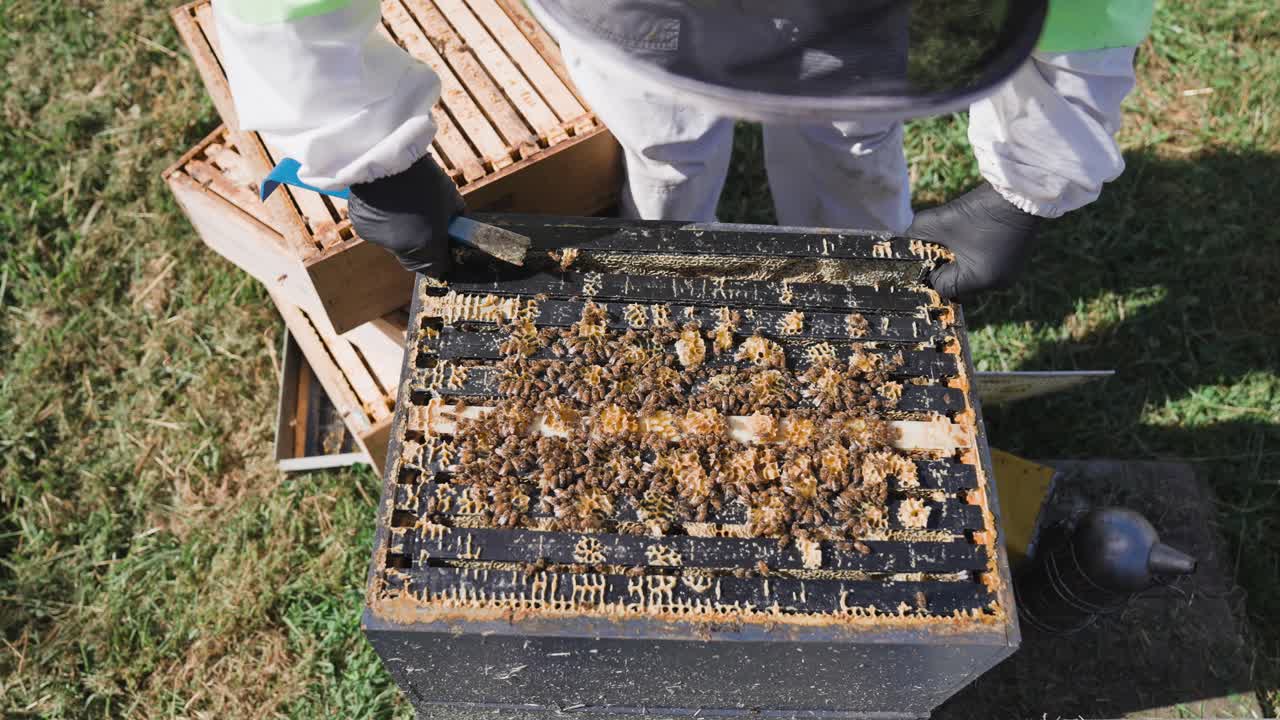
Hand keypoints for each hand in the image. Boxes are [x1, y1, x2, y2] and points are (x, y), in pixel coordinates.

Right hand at [348, 155, 463, 276]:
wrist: (385, 154)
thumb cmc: (422, 175)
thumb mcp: (450, 197)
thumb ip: (456, 218)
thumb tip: (458, 226)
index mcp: (426, 245)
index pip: (437, 268)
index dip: (442, 257)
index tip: (445, 246)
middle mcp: (400, 248)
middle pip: (414, 259)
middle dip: (423, 245)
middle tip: (426, 222)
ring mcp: (378, 238)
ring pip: (394, 245)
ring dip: (402, 233)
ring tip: (405, 206)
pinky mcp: (362, 226)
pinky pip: (377, 231)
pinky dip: (384, 222)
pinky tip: (388, 202)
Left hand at [906, 182, 1042, 299]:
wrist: (1022, 192)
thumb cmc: (980, 210)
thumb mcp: (938, 222)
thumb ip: (915, 236)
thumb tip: (901, 245)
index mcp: (980, 281)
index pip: (942, 287)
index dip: (930, 270)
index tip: (929, 250)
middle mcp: (997, 284)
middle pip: (957, 281)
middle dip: (945, 263)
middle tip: (945, 241)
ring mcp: (1008, 273)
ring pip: (971, 272)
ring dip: (960, 257)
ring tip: (961, 235)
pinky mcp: (1014, 261)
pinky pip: (985, 263)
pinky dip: (975, 252)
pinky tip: (975, 234)